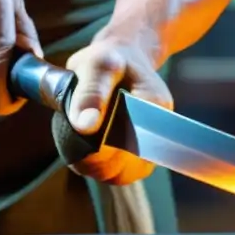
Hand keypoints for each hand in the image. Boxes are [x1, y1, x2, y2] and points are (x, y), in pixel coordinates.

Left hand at [64, 29, 172, 184]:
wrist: (123, 60)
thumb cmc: (110, 59)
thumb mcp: (97, 64)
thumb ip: (91, 92)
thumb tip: (85, 127)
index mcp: (154, 107)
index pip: (131, 147)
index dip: (101, 150)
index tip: (79, 134)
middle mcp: (158, 132)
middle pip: (126, 168)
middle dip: (94, 159)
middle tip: (75, 137)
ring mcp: (150, 147)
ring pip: (122, 175)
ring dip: (95, 166)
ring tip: (80, 142)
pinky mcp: (139, 155)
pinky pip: (120, 173)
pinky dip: (98, 166)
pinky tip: (87, 148)